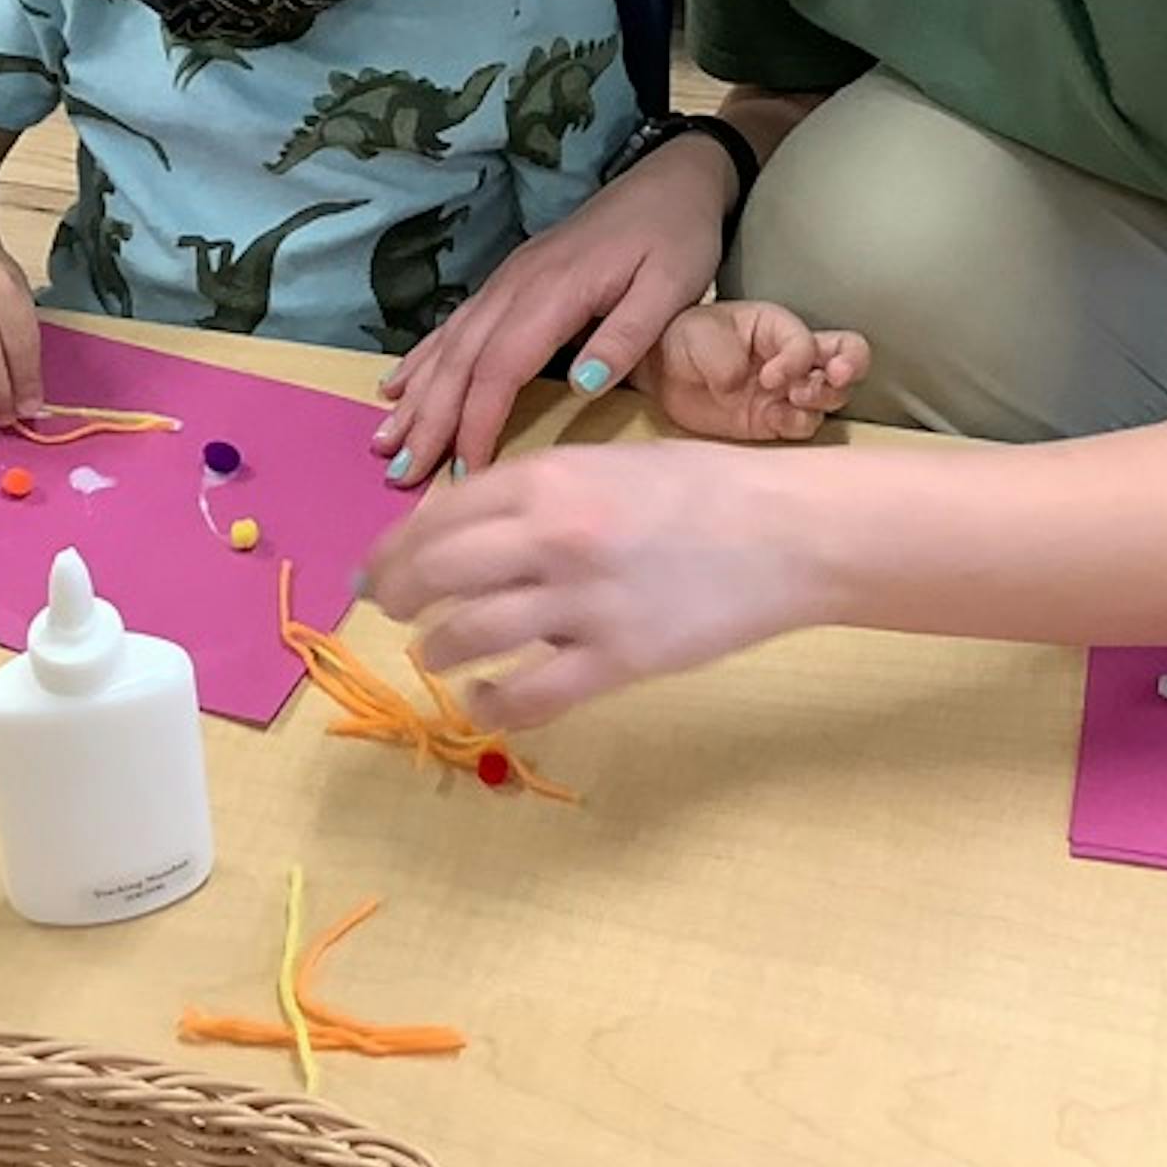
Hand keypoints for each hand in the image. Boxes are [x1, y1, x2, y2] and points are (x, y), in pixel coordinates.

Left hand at [365, 441, 819, 728]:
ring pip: (469, 636)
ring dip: (438, 649)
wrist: (788, 531)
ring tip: (438, 654)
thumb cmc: (707, 487)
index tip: (378, 567)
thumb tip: (468, 527)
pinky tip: (486, 698)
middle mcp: (554, 536)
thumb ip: (540, 492)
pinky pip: (528, 696)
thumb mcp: (611, 462)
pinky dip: (492, 703)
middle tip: (392, 607)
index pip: (441, 516)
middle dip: (400, 594)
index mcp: (551, 478)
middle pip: (438, 573)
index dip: (397, 546)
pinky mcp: (616, 660)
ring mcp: (582, 602)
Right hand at [374, 138, 737, 484]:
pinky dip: (423, 358)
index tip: (464, 473)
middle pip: (461, 361)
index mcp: (554, 292)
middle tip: (401, 474)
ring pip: (450, 344)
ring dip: (416, 396)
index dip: (477, 422)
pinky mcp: (510, 279)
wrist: (671, 178)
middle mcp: (516, 286)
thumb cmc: (676, 235)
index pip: (500, 368)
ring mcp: (507, 280)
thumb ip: (627, 336)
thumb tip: (581, 384)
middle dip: (430, 420)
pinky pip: (456, 323)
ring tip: (384, 444)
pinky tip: (397, 386)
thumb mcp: (671, 286)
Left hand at [637, 301, 868, 441]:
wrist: (660, 374)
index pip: (807, 341)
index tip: (768, 376)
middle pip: (849, 356)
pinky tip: (776, 422)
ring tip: (794, 401)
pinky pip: (804, 425)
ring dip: (824, 399)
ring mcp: (787, 391)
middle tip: (834, 377)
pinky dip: (798, 425)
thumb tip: (739, 385)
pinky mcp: (774, 421)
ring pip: (833, 395)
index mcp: (777, 326)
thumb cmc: (684, 339)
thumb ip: (722, 356)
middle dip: (850, 366)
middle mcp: (792, 357)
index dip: (797, 359)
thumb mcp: (697, 334)